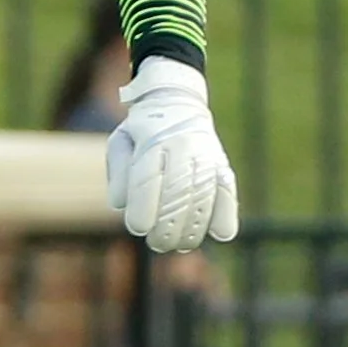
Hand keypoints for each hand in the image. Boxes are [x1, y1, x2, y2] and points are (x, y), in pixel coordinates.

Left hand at [105, 56, 238, 252]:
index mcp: (153, 141)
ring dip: (193, 227)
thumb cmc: (142, 131)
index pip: (148, 179)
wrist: (177, 101)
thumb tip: (121, 205)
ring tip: (180, 244)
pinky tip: (220, 234)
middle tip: (158, 243)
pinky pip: (228, 191)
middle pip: (177, 193)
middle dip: (167, 226)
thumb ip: (119, 174)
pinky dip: (227, 214)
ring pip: (203, 197)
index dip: (143, 208)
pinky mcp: (223, 164)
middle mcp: (183, 147)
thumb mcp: (121, 142)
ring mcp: (207, 155)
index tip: (138, 228)